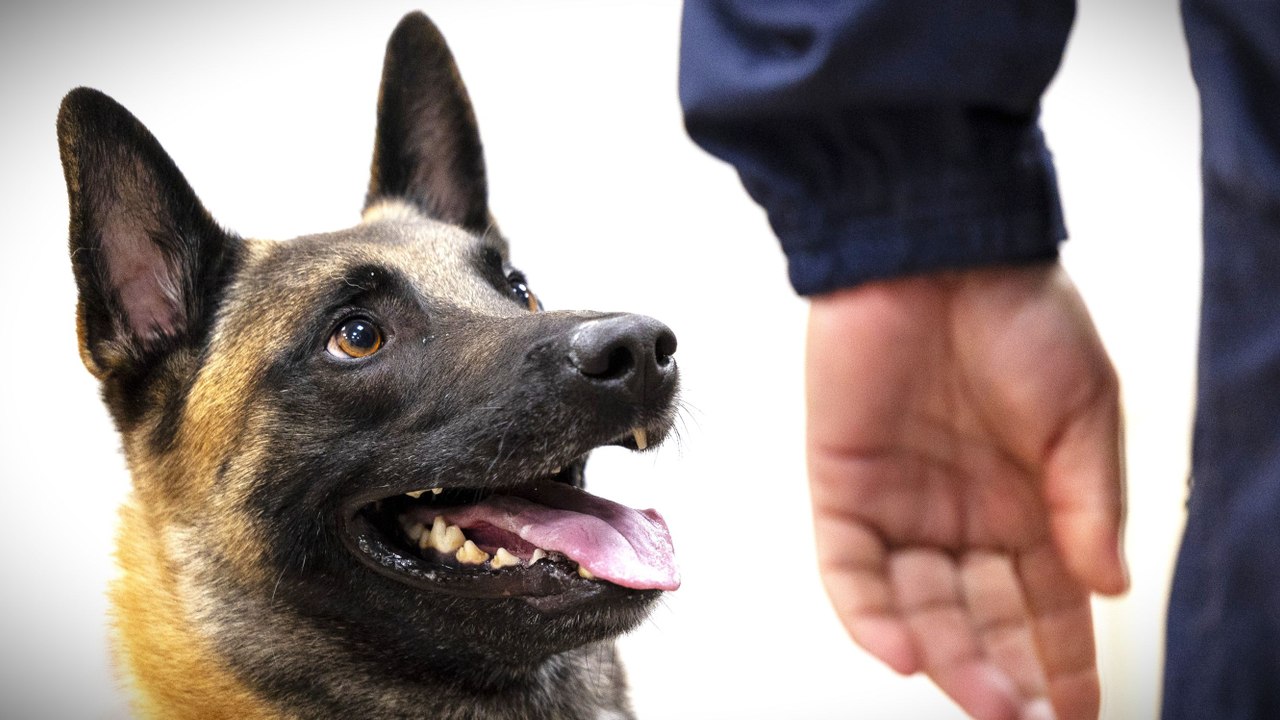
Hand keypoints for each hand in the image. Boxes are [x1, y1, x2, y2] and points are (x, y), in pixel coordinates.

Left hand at [805, 263, 1127, 719]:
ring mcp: (902, 500)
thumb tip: (1110, 587)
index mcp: (1030, 498)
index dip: (1064, 659)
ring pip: (919, 603)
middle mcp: (964, 510)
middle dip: (1005, 673)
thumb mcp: (1082, 410)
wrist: (935, 245)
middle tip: (1026, 719)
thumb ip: (1091, 503)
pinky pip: (850, 564)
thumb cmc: (1016, 310)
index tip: (1076, 710)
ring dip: (947, 656)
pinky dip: (870, 612)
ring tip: (983, 701)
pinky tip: (902, 653)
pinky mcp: (843, 481)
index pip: (1047, 603)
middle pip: (983, 615)